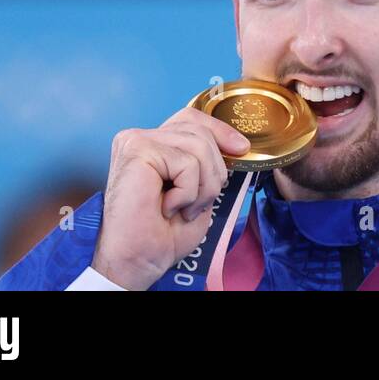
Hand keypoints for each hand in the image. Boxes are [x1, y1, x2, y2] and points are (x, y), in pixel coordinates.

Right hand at [90, 108, 250, 290]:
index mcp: (152, 144)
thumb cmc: (163, 233)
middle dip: (214, 171)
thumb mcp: (197, 189)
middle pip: (200, 132)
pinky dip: (187, 192)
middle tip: (197, 204)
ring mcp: (136, 141)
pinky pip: (186, 163)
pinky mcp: (136, 150)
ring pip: (198, 146)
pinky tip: (167, 208)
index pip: (192, 118)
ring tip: (183, 209)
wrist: (139, 261)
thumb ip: (207, 162)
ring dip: (202, 186)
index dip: (220, 131)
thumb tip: (237, 144)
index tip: (242, 148)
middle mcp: (140, 137)